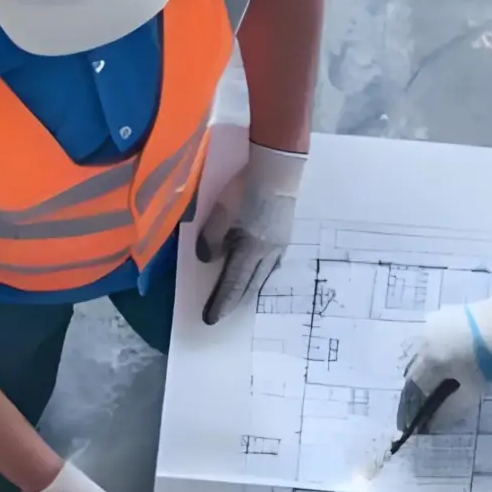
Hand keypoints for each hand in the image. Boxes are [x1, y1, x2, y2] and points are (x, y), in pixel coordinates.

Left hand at [196, 144, 303, 324]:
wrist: (278, 171)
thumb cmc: (245, 191)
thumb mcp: (219, 213)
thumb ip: (211, 239)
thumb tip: (208, 260)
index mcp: (250, 250)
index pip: (233, 284)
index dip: (222, 302)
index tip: (211, 319)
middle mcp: (267, 255)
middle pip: (250, 286)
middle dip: (235, 302)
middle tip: (222, 314)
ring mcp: (279, 247)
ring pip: (262, 277)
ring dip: (249, 290)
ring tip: (238, 298)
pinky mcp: (284, 237)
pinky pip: (270, 266)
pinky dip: (259, 275)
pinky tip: (256, 273)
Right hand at [397, 293, 491, 434]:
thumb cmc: (491, 358)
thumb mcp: (473, 388)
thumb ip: (450, 406)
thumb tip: (434, 422)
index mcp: (430, 362)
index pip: (414, 389)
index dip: (414, 406)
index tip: (415, 420)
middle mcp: (423, 343)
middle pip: (414, 370)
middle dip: (417, 388)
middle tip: (423, 402)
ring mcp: (430, 326)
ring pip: (420, 353)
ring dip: (423, 369)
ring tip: (434, 381)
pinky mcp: (440, 315)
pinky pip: (429, 339)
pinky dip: (432, 352)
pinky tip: (445, 357)